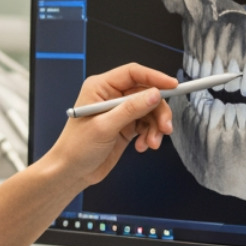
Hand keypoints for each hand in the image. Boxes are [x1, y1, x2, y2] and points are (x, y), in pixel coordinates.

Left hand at [42, 63, 176, 186]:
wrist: (72, 172)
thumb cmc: (77, 147)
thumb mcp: (105, 127)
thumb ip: (131, 109)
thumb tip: (154, 94)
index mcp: (100, 87)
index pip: (132, 74)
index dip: (154, 77)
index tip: (173, 86)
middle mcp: (111, 96)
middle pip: (146, 93)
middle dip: (158, 111)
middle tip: (165, 128)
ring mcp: (119, 111)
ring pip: (149, 110)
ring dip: (155, 127)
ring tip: (151, 143)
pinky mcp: (126, 126)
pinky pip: (147, 124)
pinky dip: (149, 135)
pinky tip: (142, 146)